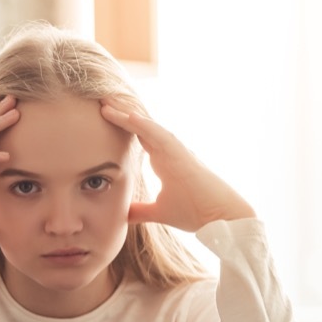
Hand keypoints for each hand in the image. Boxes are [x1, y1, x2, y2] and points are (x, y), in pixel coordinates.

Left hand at [100, 102, 255, 230]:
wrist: (220, 220)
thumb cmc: (195, 212)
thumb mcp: (159, 212)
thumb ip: (141, 210)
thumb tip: (123, 214)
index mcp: (163, 160)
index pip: (138, 137)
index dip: (122, 125)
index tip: (103, 115)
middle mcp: (169, 151)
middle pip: (141, 126)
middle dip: (121, 113)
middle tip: (100, 101)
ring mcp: (176, 151)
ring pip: (148, 126)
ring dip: (127, 114)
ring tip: (107, 103)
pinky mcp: (182, 156)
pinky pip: (161, 136)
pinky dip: (145, 126)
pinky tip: (129, 116)